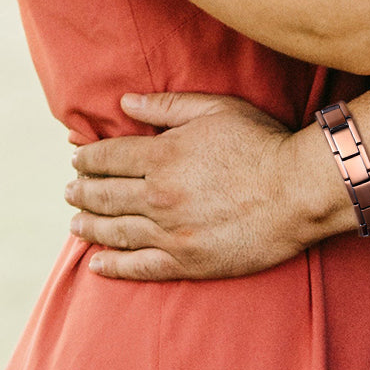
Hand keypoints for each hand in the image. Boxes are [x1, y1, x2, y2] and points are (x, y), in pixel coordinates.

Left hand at [66, 93, 322, 279]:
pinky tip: (97, 264)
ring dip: (89, 225)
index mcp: (164, 155)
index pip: (109, 157)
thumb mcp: (218, 109)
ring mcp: (171, 233)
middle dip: (82, 190)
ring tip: (75, 222)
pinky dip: (112, 266)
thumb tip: (125, 103)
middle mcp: (159, 195)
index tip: (78, 158)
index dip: (89, 157)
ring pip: (115, 231)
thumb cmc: (263, 142)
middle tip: (70, 190)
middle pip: (105, 194)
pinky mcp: (187, 262)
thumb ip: (168, 106)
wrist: (299, 190)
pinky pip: (138, 267)